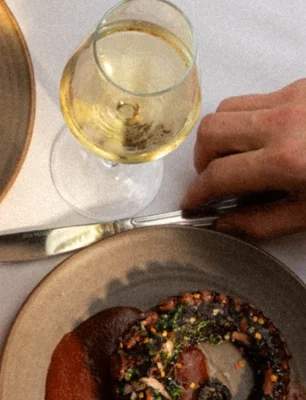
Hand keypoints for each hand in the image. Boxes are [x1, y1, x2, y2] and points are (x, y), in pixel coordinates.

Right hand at [182, 79, 305, 238]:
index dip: (197, 195)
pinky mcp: (303, 85)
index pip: (217, 175)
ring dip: (223, 136)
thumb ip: (263, 223)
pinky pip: (258, 99)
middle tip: (214, 181)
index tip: (194, 206)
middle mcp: (284, 122)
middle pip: (212, 132)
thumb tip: (227, 224)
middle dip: (204, 160)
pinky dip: (250, 121)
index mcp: (286, 161)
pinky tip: (265, 143)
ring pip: (228, 108)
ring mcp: (293, 98)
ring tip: (236, 160)